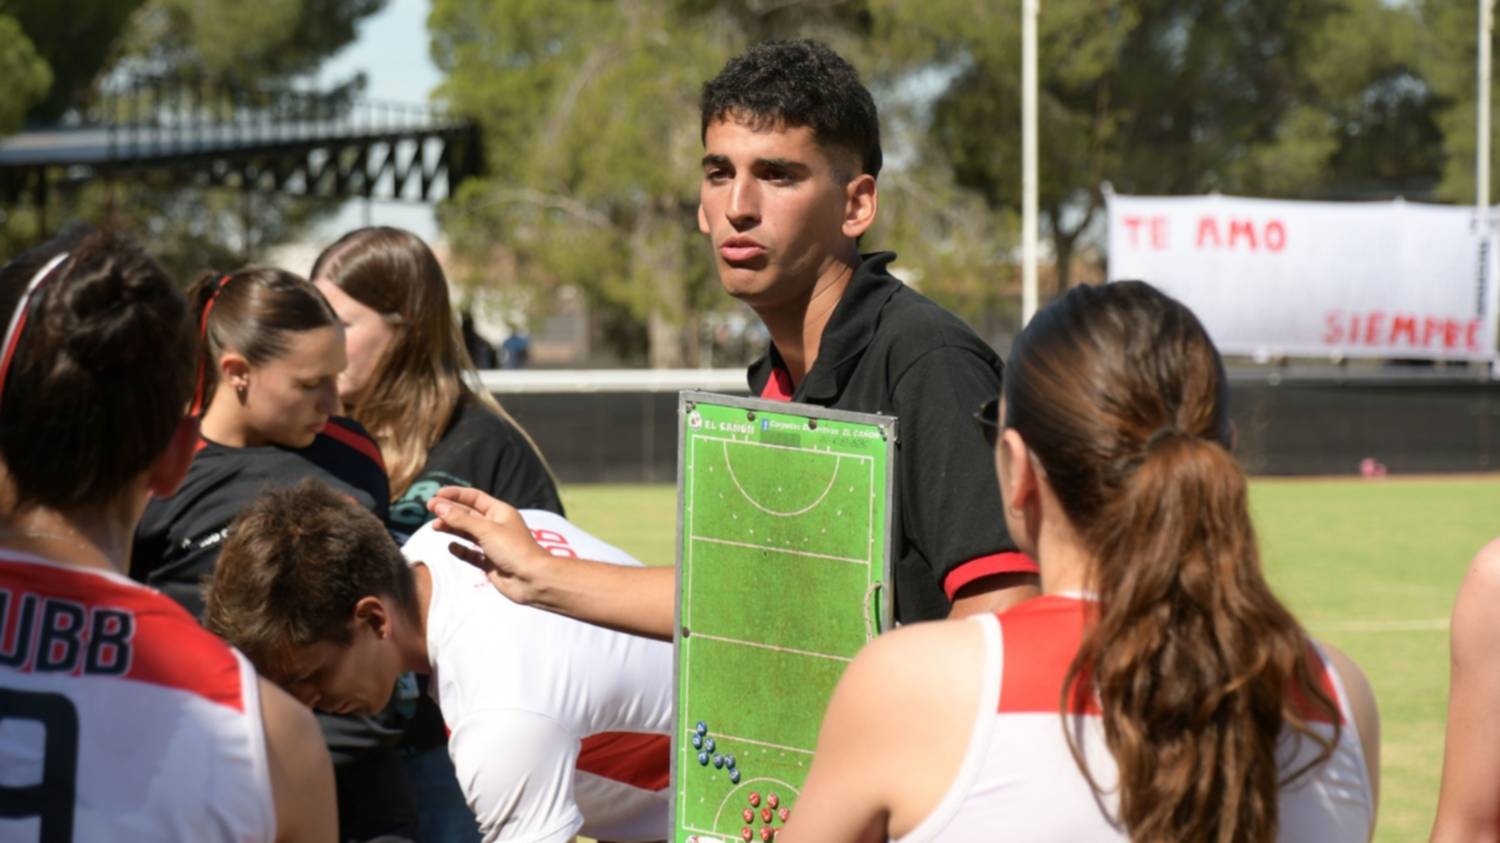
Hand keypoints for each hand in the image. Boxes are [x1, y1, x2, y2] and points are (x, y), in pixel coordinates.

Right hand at [427, 486, 548, 605]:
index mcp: (500, 512)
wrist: (532, 580)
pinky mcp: (490, 563)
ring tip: (434, 526)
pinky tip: (451, 546)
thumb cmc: (514, 550)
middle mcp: (497, 526)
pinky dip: (461, 550)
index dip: (456, 495)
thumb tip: (439, 506)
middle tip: (429, 508)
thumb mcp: (486, 530)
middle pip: (469, 514)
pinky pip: (472, 554)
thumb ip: (461, 519)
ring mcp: (493, 545)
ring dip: (452, 528)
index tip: (437, 494)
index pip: (475, 498)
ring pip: (468, 533)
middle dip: (449, 510)